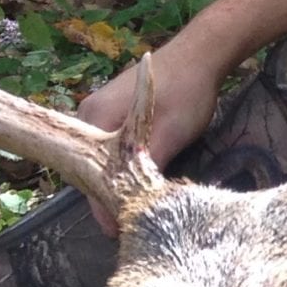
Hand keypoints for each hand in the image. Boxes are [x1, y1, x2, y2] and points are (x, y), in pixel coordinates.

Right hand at [78, 51, 223, 229]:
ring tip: (140, 202)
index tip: (121, 231)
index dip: (103, 208)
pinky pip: (110, 148)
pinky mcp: (112, 112)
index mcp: (92, 120)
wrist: (200, 54)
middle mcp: (86, 117)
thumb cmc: (185, 92)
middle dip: (110, 195)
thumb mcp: (168, 136)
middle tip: (136, 217)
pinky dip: (123, 165)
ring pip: (101, 161)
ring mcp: (97, 112)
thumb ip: (144, 172)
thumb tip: (132, 206)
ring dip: (118, 181)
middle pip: (91, 170)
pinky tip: (141, 176)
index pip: (88, 177)